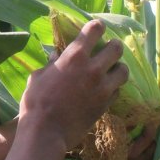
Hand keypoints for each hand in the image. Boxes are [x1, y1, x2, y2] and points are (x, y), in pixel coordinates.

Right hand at [18, 20, 126, 155]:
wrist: (46, 133)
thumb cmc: (35, 102)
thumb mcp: (38, 77)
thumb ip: (51, 63)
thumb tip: (56, 55)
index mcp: (74, 56)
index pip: (95, 30)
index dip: (97, 27)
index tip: (96, 29)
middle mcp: (93, 68)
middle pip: (117, 48)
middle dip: (113, 46)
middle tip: (108, 50)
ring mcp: (103, 88)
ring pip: (123, 71)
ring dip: (118, 68)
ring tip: (111, 71)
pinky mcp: (106, 104)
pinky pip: (117, 91)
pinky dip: (113, 88)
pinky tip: (105, 90)